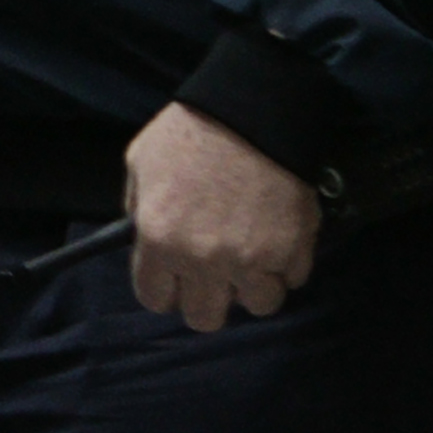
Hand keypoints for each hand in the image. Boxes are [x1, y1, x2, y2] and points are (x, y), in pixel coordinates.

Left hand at [123, 102, 318, 333]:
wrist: (251, 113)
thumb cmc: (188, 134)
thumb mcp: (140, 166)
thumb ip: (139, 211)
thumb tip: (146, 241)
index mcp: (160, 240)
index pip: (155, 298)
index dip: (163, 288)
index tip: (173, 278)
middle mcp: (205, 260)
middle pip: (205, 318)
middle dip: (207, 299)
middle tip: (213, 275)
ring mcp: (253, 259)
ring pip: (257, 305)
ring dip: (253, 285)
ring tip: (250, 256)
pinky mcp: (293, 251)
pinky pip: (293, 279)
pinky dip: (287, 265)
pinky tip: (277, 237)